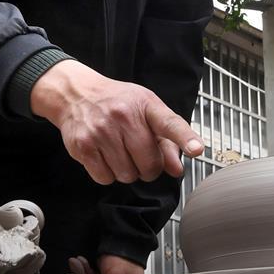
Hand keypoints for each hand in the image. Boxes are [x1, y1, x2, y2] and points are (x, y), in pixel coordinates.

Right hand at [31, 60, 203, 184]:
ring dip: (127, 172)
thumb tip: (177, 169)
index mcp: (146, 105)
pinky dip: (107, 174)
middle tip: (140, 156)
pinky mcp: (83, 146)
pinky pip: (105, 178)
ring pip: (127, 175)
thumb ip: (166, 140)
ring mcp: (102, 131)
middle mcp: (124, 116)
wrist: (76, 94)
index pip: (169, 123)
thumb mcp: (145, 110)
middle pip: (149, 164)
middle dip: (149, 168)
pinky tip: (105, 157)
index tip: (197, 149)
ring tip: (120, 153)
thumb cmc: (117, 103)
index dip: (185, 138)